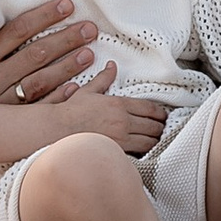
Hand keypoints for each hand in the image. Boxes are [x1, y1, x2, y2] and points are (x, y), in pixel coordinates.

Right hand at [0, 0, 102, 107]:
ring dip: (67, 67)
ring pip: (39, 81)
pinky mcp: (12, 121)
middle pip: (34, 54)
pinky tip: (77, 88)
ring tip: (89, 54)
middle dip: (65, 39)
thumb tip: (45, 11)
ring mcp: (2, 101)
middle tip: (90, 29)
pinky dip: (59, 98)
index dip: (44, 16)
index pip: (18, 30)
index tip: (68, 5)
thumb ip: (8, 37)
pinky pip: (40, 108)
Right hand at [51, 84, 168, 154]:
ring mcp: (120, 138)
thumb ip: (103, 79)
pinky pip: (138, 154)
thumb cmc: (71, 112)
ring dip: (155, 141)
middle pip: (154, 126)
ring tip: (155, 140)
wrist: (58, 130)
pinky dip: (144, 152)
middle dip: (160, 127)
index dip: (160, 113)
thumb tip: (111, 66)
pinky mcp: (116, 151)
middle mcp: (123, 121)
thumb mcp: (88, 91)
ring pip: (150, 142)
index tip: (162, 115)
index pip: (149, 108)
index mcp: (119, 105)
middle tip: (161, 128)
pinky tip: (143, 151)